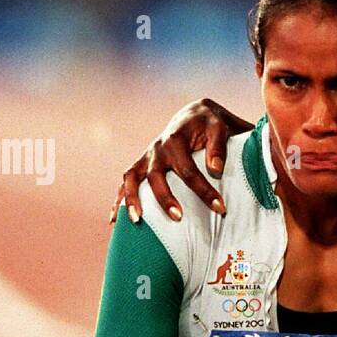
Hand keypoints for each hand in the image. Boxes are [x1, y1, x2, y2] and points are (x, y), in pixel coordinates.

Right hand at [111, 98, 252, 223]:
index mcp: (175, 139)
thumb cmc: (210, 124)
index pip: (188, 169)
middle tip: (178, 217)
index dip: (204, 191)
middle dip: (165, 198)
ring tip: (137, 221)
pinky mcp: (142, 165)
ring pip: (132, 178)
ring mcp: (147, 157)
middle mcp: (157, 149)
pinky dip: (120, 199)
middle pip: (156, 176)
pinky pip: (127, 183)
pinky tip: (116, 220)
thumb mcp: (219, 128)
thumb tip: (215, 170)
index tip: (220, 208)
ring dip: (132, 199)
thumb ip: (218, 147)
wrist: (195, 115)